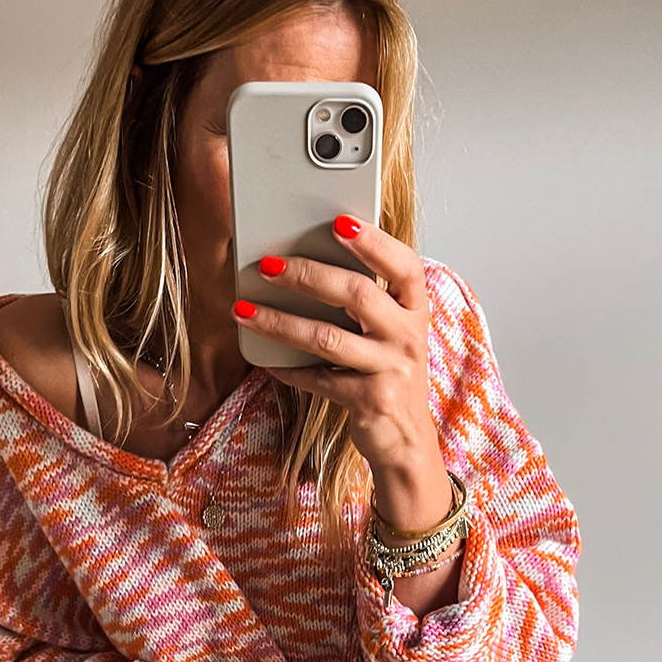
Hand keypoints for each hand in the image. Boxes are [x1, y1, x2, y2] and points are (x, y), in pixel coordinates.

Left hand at [233, 214, 432, 469]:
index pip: (404, 266)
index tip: (339, 222)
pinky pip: (319, 380)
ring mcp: (392, 370)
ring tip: (245, 310)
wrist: (406, 439)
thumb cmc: (389, 373)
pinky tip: (268, 363)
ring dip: (281, 322)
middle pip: (357, 295)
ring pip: (328, 338)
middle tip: (268, 265)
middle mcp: (409, 337)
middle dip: (308, 275)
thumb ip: (366, 302)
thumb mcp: (390, 333)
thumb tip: (304, 266)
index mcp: (415, 310)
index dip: (374, 242)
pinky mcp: (370, 401)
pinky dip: (290, 370)